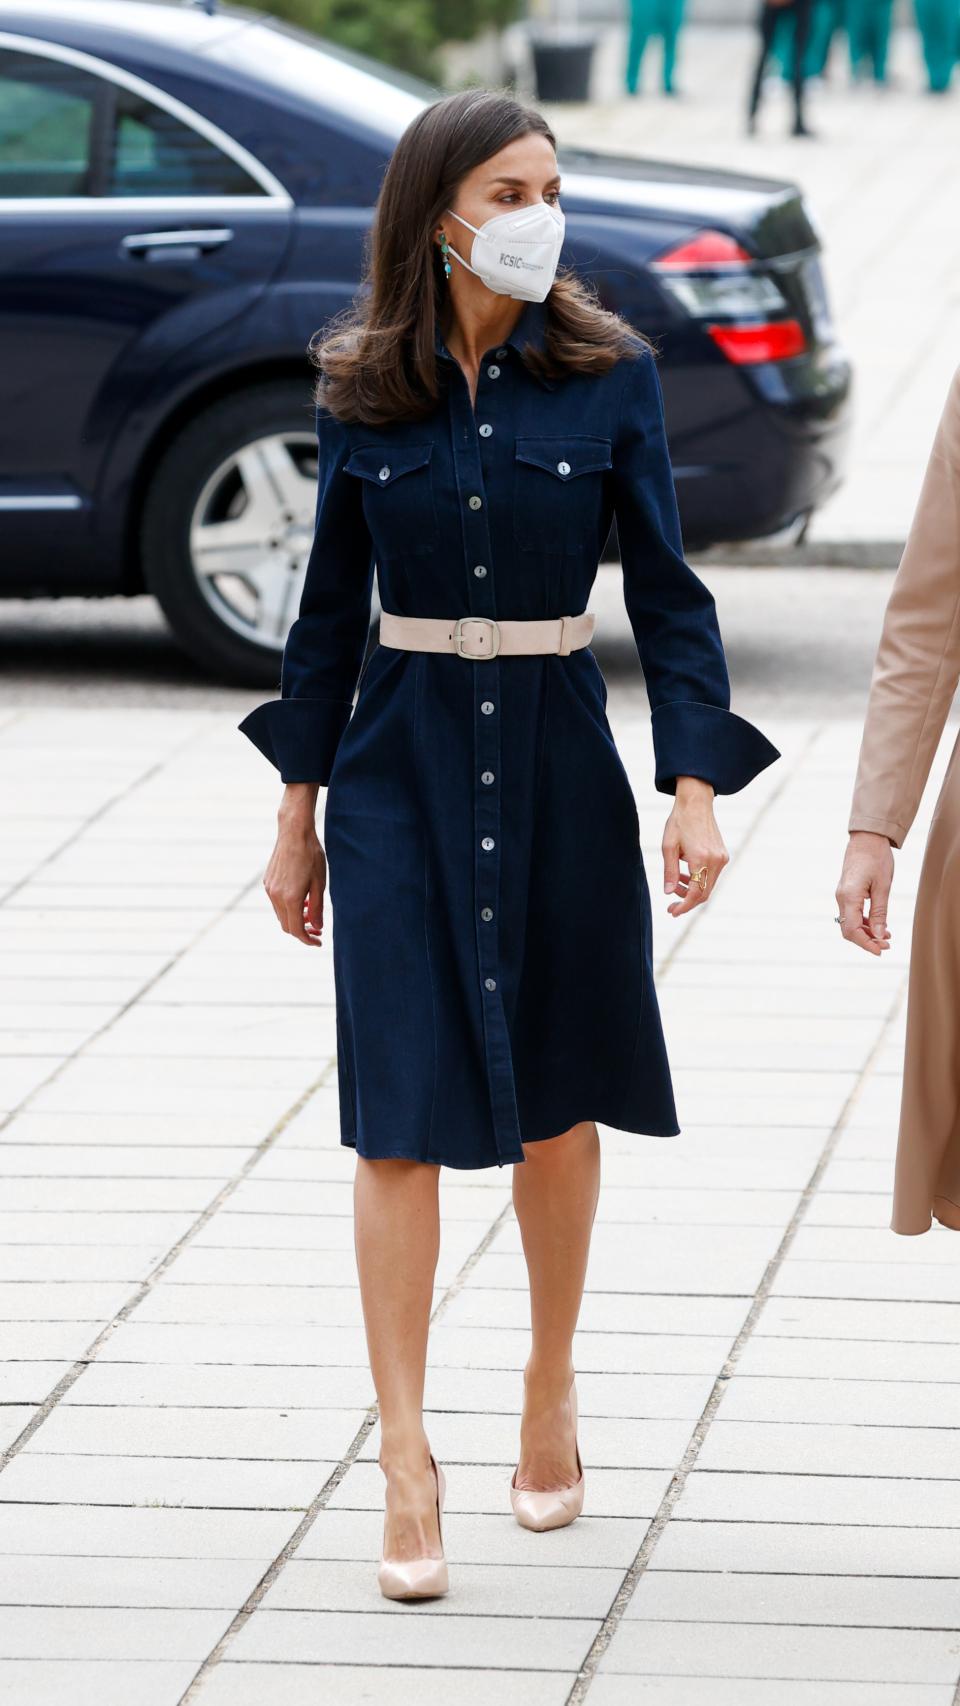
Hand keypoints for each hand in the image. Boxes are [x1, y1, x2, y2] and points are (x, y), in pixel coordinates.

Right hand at [263, 784, 325, 946]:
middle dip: (302, 931)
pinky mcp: (267, 881)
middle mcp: (276, 896)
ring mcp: (269, 889)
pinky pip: (277, 902)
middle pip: (287, 925)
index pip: (297, 930)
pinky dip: (288, 907)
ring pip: (281, 914)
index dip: (308, 940)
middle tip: (317, 929)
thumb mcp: (320, 883)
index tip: (318, 942)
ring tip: (311, 911)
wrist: (294, 832)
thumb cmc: (311, 856)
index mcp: (290, 898)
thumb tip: (317, 927)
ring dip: (295, 918)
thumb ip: (317, 908)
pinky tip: (302, 898)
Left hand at [662, 776, 728, 916]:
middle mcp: (716, 860)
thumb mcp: (668, 847)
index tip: (672, 912)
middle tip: (671, 904)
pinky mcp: (723, 855)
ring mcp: (722, 858)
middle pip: (704, 893)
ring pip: (708, 885)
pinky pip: (711, 876)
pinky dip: (698, 880)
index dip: (684, 906)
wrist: (696, 803)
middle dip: (687, 901)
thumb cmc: (679, 822)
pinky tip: (684, 874)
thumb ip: (669, 871)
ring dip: (691, 889)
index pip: (695, 893)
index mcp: (701, 858)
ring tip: (674, 883)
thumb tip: (668, 892)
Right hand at [835, 830, 892, 954]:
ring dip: (867, 933)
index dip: (865, 944)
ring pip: (851, 923)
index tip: (880, 951)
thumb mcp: (883, 887)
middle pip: (849, 930)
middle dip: (866, 941)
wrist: (866, 838)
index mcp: (849, 897)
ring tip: (887, 937)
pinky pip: (852, 913)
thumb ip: (880, 913)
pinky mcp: (847, 892)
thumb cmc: (876, 858)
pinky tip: (879, 925)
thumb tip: (881, 936)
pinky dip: (864, 922)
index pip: (852, 930)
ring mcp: (842, 895)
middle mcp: (841, 898)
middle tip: (886, 946)